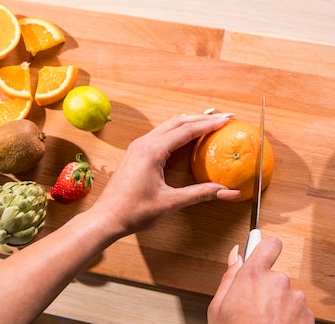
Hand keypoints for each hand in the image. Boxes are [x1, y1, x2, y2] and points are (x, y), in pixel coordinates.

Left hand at [90, 113, 240, 236]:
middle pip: (178, 122)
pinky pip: (160, 134)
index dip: (209, 124)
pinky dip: (177, 131)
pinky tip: (187, 136)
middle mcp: (144, 143)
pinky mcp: (135, 153)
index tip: (227, 120)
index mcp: (153, 151)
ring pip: (168, 126)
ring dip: (189, 122)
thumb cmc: (134, 212)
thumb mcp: (171, 202)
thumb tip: (228, 192)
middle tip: (223, 117)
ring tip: (209, 121)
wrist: (106, 217)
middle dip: (202, 118)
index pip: (187, 130)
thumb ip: (201, 194)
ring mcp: (138, 146)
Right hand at [208, 237, 313, 323]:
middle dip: (266, 288)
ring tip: (263, 322)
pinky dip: (289, 319)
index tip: (262, 249)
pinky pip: (297, 311)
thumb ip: (230, 276)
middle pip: (274, 275)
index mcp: (254, 275)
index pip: (268, 244)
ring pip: (286, 295)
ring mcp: (296, 300)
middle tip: (252, 307)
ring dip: (278, 306)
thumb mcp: (218, 307)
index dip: (265, 246)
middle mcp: (279, 282)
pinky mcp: (308, 316)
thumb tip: (236, 255)